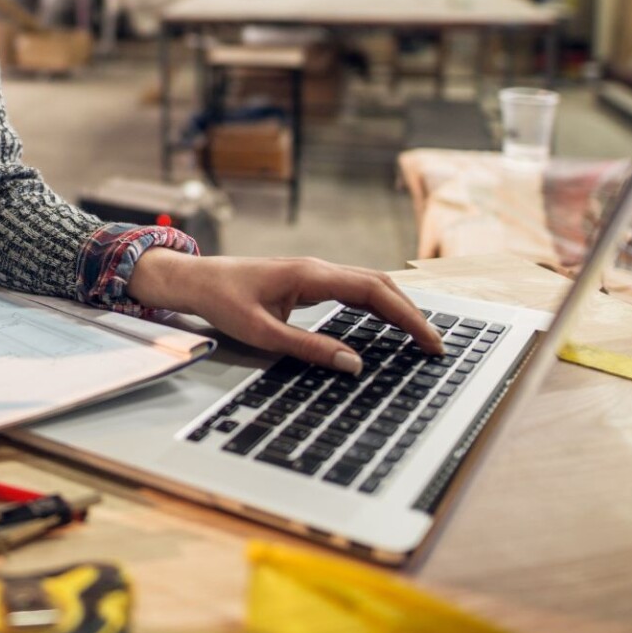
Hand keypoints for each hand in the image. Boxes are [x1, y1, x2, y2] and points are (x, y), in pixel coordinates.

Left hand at [125, 251, 443, 373]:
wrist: (196, 279)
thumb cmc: (222, 301)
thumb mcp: (262, 332)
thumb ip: (308, 348)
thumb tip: (354, 364)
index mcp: (312, 275)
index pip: (374, 292)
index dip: (408, 316)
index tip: (430, 341)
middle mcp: (319, 268)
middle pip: (380, 285)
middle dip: (412, 314)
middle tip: (436, 346)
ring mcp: (315, 272)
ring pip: (369, 285)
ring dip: (398, 308)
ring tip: (421, 338)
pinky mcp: (309, 281)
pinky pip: (354, 290)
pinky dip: (378, 305)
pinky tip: (388, 323)